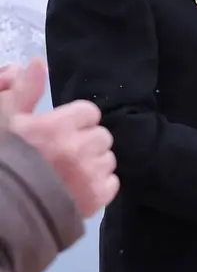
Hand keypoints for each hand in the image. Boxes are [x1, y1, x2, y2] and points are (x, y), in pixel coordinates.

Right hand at [4, 59, 119, 217]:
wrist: (3, 209)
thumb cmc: (4, 161)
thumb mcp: (6, 120)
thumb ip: (24, 91)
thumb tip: (38, 62)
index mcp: (57, 126)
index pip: (89, 113)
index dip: (75, 121)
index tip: (61, 131)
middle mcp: (77, 148)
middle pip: (101, 136)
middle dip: (86, 142)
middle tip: (64, 154)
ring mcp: (89, 174)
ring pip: (107, 159)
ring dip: (93, 163)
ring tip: (69, 172)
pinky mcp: (96, 198)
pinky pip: (112, 183)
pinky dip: (99, 186)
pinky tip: (79, 188)